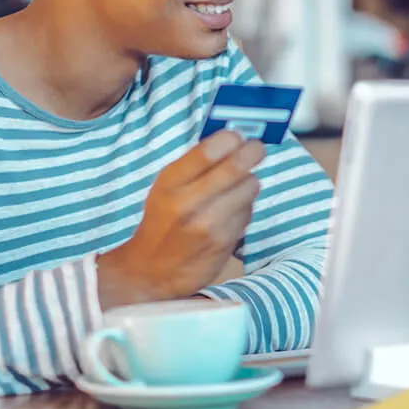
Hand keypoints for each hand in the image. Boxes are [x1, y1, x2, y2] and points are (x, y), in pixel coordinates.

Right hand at [97, 130, 264, 307]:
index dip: (230, 138)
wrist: (152, 271)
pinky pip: (248, 211)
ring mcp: (209, 223)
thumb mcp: (165, 188)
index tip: (237, 136)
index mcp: (170, 183)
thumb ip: (194, 165)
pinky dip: (245, 206)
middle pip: (236, 166)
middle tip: (256, 149)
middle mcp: (189, 202)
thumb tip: (231, 138)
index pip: (209, 150)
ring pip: (249, 187)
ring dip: (250, 181)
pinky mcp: (225, 241)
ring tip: (240, 184)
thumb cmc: (162, 222)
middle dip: (252, 152)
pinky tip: (232, 210)